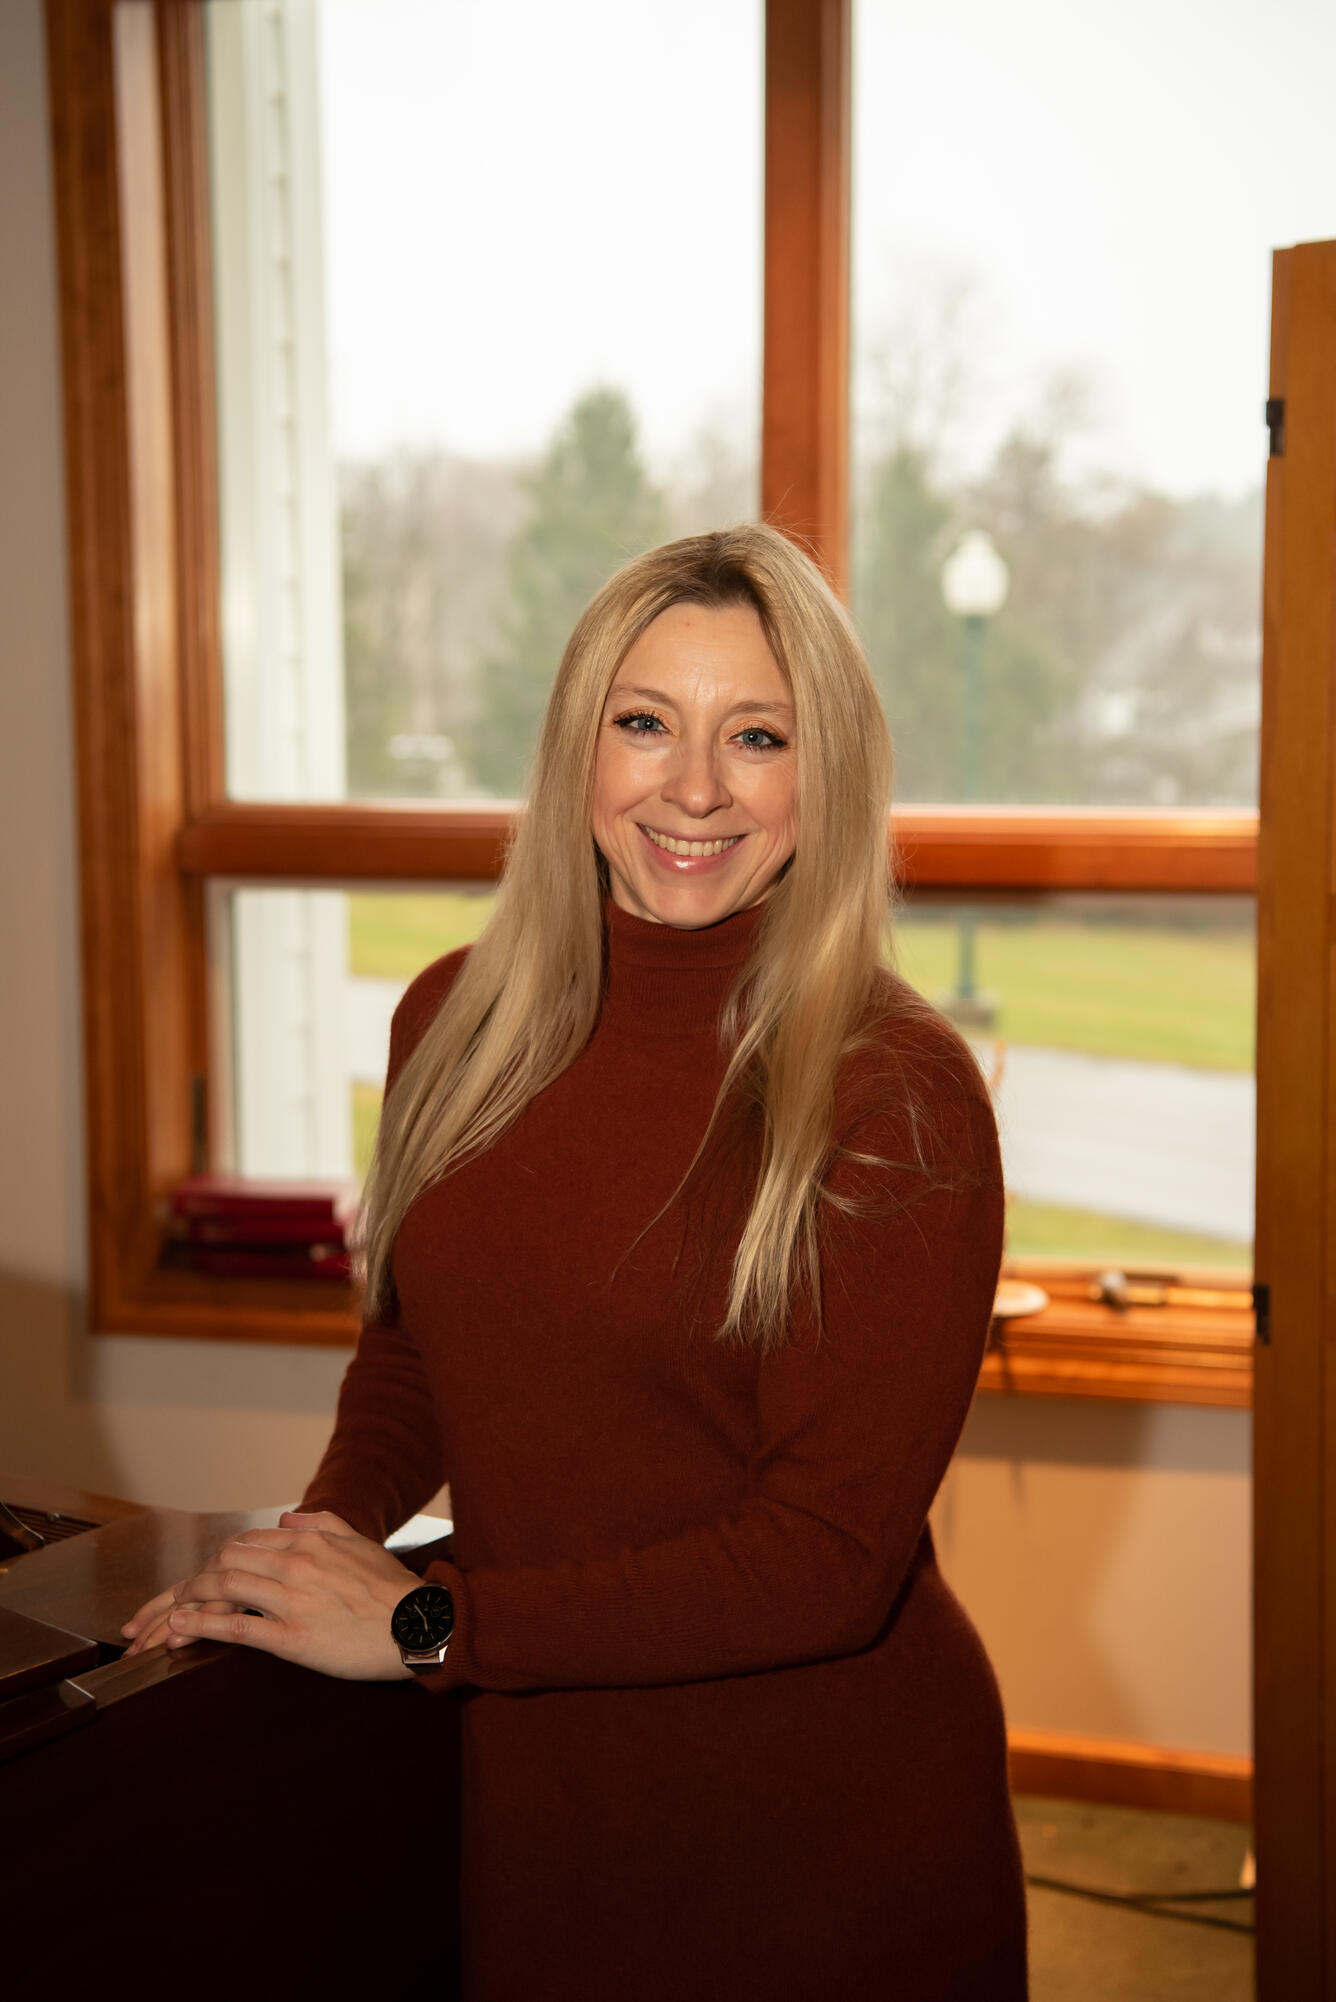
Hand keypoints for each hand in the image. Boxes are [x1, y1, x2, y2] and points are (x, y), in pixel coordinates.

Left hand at [120, 1511, 419, 1680]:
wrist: (420, 1627)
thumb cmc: (391, 1589)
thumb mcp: (359, 1542)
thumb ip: (321, 1523)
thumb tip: (284, 1517)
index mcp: (309, 1541)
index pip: (244, 1543)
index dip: (212, 1562)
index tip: (196, 1581)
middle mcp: (295, 1563)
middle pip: (223, 1563)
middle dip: (187, 1583)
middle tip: (162, 1606)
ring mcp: (292, 1599)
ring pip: (223, 1588)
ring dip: (184, 1602)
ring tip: (160, 1621)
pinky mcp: (293, 1638)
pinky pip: (237, 1627)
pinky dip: (201, 1626)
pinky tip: (179, 1631)